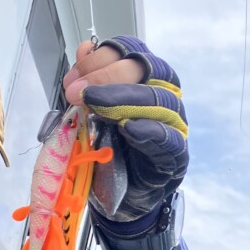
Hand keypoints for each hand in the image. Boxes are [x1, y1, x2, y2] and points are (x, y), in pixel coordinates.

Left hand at [64, 36, 188, 222]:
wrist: (118, 198)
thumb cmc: (108, 153)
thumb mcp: (91, 116)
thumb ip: (89, 86)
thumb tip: (83, 51)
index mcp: (143, 79)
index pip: (131, 52)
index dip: (101, 57)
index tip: (73, 76)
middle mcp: (162, 94)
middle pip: (146, 69)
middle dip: (107, 74)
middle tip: (76, 92)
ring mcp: (173, 124)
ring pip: (159, 99)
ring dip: (123, 98)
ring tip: (94, 104)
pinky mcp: (176, 155)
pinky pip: (168, 138)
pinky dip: (149, 131)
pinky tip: (129, 128)